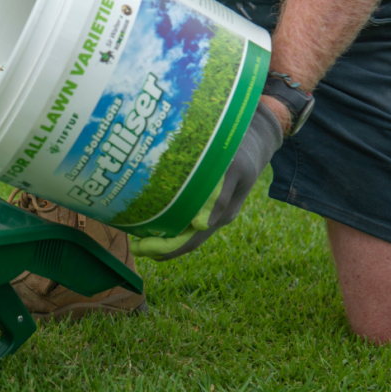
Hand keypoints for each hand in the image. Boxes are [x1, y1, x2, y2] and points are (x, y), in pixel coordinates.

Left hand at [130, 102, 283, 260]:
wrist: (257, 141)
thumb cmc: (242, 152)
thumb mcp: (235, 170)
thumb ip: (220, 196)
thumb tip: (201, 224)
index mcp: (222, 214)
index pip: (191, 240)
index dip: (167, 249)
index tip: (142, 250)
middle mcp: (216, 216)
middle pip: (185, 240)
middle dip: (158, 247)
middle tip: (133, 248)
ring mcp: (212, 211)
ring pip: (184, 232)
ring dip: (161, 238)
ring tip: (137, 240)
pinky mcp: (208, 201)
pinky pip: (186, 218)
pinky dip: (168, 224)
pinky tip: (151, 219)